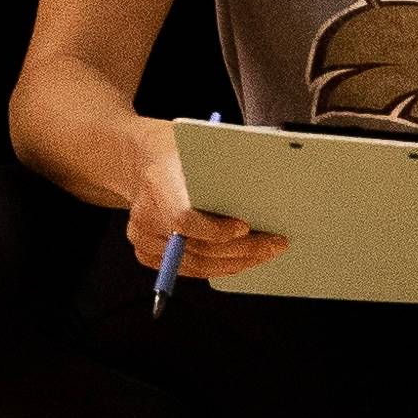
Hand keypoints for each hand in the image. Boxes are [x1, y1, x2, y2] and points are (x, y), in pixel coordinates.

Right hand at [124, 116, 284, 277]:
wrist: (144, 160)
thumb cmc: (177, 152)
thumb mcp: (198, 147)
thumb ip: (222, 172)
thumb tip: (263, 194)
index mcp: (157, 184)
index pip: (184, 219)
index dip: (216, 230)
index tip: (245, 227)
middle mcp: (146, 216)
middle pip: (197, 247)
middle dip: (242, 249)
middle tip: (273, 244)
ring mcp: (144, 239)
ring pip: (197, 265)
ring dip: (235, 262)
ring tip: (265, 253)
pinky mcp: (147, 253)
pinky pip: (190, 269)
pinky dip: (219, 266)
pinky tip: (242, 259)